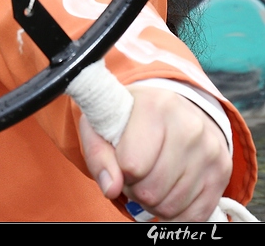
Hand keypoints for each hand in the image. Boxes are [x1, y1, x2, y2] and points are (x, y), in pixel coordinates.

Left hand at [79, 86, 231, 221]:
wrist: (170, 110)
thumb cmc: (129, 119)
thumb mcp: (103, 125)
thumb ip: (99, 156)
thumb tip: (111, 188)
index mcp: (155, 106)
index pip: (132, 164)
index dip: (119, 169)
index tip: (120, 157)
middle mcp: (189, 125)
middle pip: (151, 190)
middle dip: (135, 188)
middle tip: (134, 170)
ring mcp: (210, 149)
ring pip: (170, 206)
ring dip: (152, 201)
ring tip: (149, 176)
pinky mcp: (223, 171)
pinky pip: (193, 215)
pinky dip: (174, 211)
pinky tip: (167, 187)